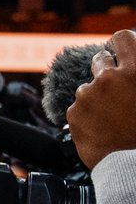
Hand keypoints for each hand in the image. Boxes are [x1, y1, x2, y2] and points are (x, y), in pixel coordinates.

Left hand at [67, 29, 135, 169]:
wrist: (134, 166)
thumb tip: (131, 69)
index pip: (121, 38)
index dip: (120, 45)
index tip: (120, 53)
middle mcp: (109, 78)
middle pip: (100, 60)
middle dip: (106, 72)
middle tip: (116, 90)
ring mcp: (88, 95)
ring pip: (88, 88)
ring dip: (96, 97)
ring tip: (111, 117)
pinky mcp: (73, 113)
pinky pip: (78, 108)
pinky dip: (86, 116)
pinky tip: (100, 128)